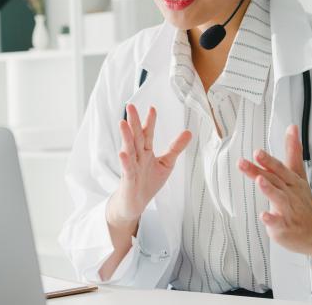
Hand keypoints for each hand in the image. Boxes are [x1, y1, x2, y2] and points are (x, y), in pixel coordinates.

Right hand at [108, 104, 191, 226]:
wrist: (135, 204)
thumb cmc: (148, 182)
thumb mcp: (166, 163)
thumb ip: (175, 148)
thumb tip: (189, 132)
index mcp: (146, 152)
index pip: (147, 134)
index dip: (150, 121)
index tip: (152, 108)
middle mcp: (137, 156)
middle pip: (136, 137)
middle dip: (134, 122)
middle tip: (131, 106)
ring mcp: (131, 167)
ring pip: (129, 149)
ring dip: (126, 137)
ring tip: (123, 123)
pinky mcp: (128, 180)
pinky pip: (127, 169)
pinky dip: (125, 161)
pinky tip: (123, 153)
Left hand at [238, 124, 311, 271]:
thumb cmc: (304, 201)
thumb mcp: (299, 174)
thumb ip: (293, 151)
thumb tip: (291, 127)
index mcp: (291, 181)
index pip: (279, 168)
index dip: (268, 160)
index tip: (257, 152)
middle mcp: (290, 194)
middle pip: (274, 180)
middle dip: (260, 170)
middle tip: (247, 161)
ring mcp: (288, 210)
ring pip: (278, 198)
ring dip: (269, 189)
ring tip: (259, 180)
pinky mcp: (284, 227)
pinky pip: (277, 223)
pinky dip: (270, 219)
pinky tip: (263, 215)